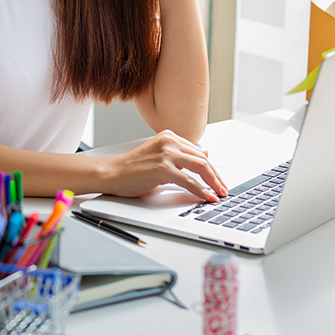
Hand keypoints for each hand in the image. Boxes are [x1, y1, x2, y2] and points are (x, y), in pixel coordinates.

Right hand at [101, 130, 226, 201]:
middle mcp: (169, 142)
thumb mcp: (159, 156)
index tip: (217, 180)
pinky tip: (207, 197)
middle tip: (223, 189)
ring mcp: (166, 154)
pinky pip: (189, 181)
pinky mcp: (163, 168)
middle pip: (202, 159)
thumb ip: (179, 155)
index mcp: (169, 136)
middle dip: (216, 176)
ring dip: (213, 183)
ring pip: (200, 167)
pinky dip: (202, 191)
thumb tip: (203, 155)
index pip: (198, 152)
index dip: (211, 168)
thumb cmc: (132, 168)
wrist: (112, 173)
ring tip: (219, 194)